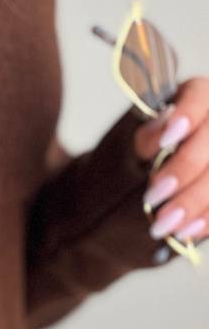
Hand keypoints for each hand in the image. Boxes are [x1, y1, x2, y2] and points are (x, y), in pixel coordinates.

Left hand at [134, 77, 208, 242]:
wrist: (131, 194)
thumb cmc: (129, 161)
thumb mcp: (128, 144)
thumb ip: (145, 135)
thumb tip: (162, 124)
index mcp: (196, 98)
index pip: (200, 97)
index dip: (188, 116)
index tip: (166, 139)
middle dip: (185, 168)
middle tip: (153, 195)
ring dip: (195, 201)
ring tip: (163, 225)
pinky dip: (207, 219)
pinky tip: (187, 232)